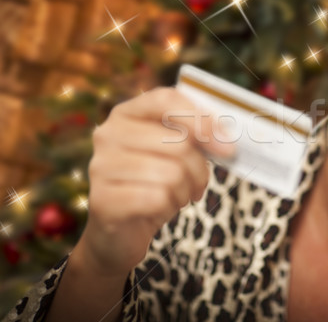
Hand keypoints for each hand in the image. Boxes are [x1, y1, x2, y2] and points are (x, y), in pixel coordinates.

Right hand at [74, 88, 234, 276]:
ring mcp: (101, 166)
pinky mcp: (102, 199)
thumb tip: (226, 141)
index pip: (166, 99)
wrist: (121, 228)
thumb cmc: (154, 182)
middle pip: (178, 142)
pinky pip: (158, 198)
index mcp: (127, 113)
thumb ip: (196, 136)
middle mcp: (108, 134)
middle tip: (199, 182)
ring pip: (172, 173)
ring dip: (186, 190)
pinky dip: (170, 206)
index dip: (202, 119)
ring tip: (178, 195)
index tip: (227, 143)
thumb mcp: (174, 153)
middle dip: (200, 168)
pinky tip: (161, 208)